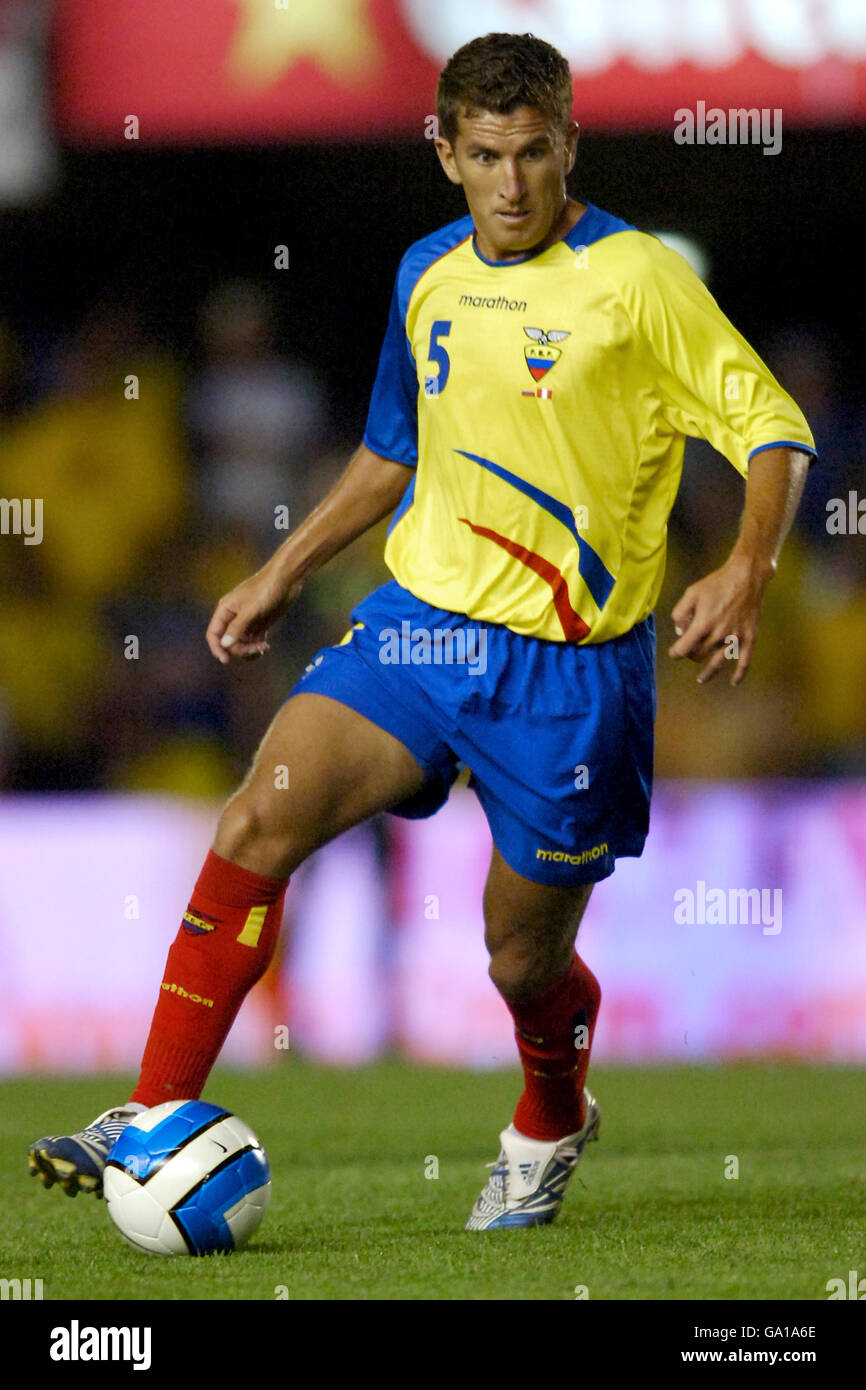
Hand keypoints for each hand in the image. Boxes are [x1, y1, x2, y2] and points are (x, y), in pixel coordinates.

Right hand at [205, 564, 301, 664]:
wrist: (286, 580)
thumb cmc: (265, 589)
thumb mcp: (250, 610)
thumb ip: (237, 628)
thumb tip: (225, 645)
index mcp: (225, 611)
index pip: (213, 634)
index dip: (217, 648)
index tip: (226, 660)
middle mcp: (233, 618)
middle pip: (229, 643)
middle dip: (241, 649)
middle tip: (257, 648)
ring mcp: (246, 622)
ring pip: (241, 645)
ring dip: (250, 651)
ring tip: (263, 648)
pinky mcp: (259, 625)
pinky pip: (252, 643)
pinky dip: (257, 648)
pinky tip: (266, 647)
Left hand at [668, 552, 773, 684]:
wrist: (746, 576)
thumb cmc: (716, 583)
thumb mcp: (691, 593)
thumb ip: (680, 613)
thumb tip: (680, 633)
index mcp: (703, 623)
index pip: (684, 649)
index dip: (675, 653)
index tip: (674, 653)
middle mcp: (719, 634)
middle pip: (699, 655)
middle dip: (691, 655)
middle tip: (690, 649)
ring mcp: (735, 637)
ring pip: (718, 663)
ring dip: (708, 673)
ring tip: (701, 679)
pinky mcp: (749, 637)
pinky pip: (744, 661)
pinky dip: (739, 674)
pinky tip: (734, 682)